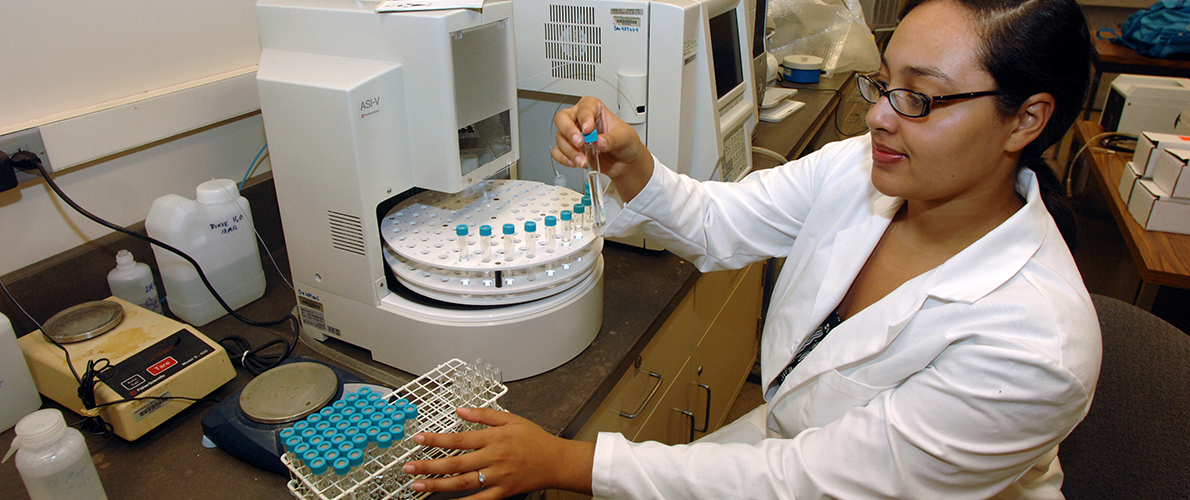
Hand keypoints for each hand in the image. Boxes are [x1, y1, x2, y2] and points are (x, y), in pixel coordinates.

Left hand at [403, 407, 594, 499]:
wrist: (557, 461)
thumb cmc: (535, 440)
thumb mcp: (511, 419)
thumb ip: (483, 414)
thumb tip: (460, 409)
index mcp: (494, 438)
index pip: (458, 438)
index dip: (436, 439)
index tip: (418, 439)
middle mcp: (493, 458)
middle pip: (455, 463)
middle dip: (428, 465)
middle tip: (408, 467)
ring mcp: (497, 477)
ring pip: (462, 483)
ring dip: (437, 484)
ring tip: (418, 484)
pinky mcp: (503, 492)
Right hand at [553, 97, 654, 201]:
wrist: (625, 161)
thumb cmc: (625, 142)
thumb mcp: (625, 137)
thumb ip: (611, 139)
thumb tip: (598, 141)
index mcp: (594, 109)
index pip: (584, 108)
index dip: (584, 118)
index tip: (588, 130)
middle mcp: (580, 120)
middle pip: (563, 118)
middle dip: (569, 131)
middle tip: (579, 143)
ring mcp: (573, 135)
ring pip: (560, 137)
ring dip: (570, 151)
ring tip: (584, 160)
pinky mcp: (570, 149)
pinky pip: (558, 152)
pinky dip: (564, 158)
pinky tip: (576, 162)